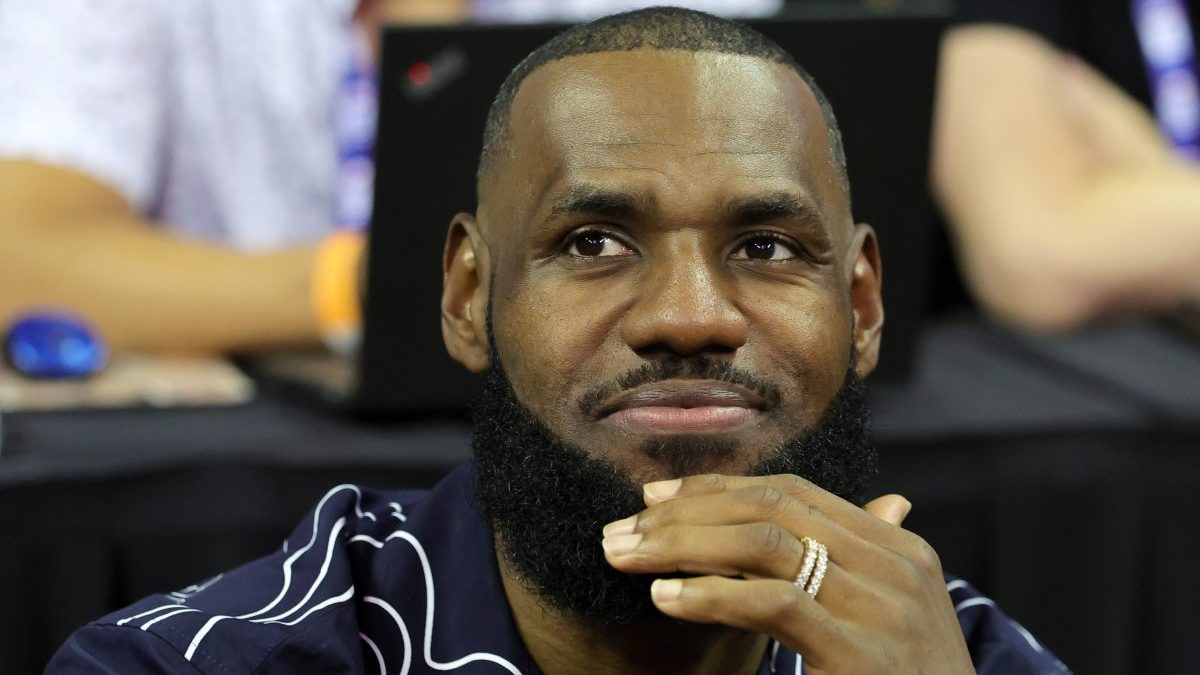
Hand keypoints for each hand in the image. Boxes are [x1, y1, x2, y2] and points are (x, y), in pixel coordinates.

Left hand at [601, 474, 975, 674]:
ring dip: (683, 545)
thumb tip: (888, 500)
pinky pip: (775, 603)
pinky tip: (666, 598)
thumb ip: (863, 563)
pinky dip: (712, 595)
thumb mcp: (890, 620)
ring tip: (626, 556)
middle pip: (774, 508)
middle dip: (687, 513)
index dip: (717, 489)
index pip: (794, 493)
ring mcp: (883, 605)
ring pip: (767, 543)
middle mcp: (895, 565)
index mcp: (897, 550)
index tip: (654, 499)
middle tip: (621, 529)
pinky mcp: (862, 651)